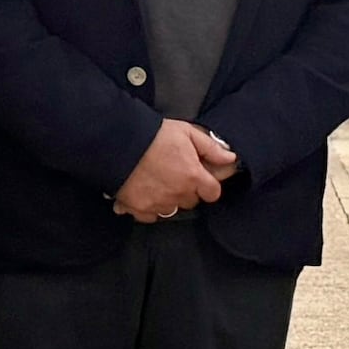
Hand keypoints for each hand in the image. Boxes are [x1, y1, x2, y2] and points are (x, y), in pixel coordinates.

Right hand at [115, 120, 233, 221]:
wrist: (118, 142)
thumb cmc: (154, 135)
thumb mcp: (187, 132)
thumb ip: (211, 148)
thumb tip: (231, 158)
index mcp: (193, 177)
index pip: (212, 193)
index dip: (208, 185)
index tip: (200, 178)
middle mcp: (178, 194)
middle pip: (191, 201)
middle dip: (187, 190)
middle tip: (175, 174)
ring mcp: (158, 203)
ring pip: (171, 209)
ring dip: (169, 199)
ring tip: (157, 182)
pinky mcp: (138, 208)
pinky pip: (150, 216)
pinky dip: (148, 208)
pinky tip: (143, 193)